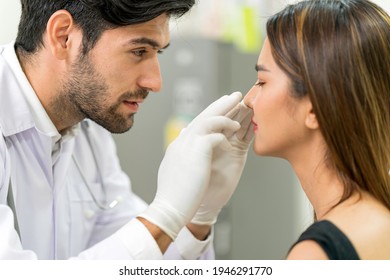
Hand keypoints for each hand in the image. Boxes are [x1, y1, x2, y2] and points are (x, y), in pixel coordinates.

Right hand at [138, 92, 241, 239]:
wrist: (169, 209)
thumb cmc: (175, 195)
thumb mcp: (176, 168)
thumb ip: (182, 151)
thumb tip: (184, 135)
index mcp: (179, 146)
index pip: (196, 123)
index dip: (210, 113)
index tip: (222, 107)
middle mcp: (182, 142)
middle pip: (203, 116)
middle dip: (221, 103)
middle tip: (235, 95)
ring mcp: (188, 145)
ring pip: (209, 119)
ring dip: (226, 113)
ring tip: (241, 108)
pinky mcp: (197, 152)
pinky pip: (214, 134)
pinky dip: (225, 131)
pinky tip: (235, 130)